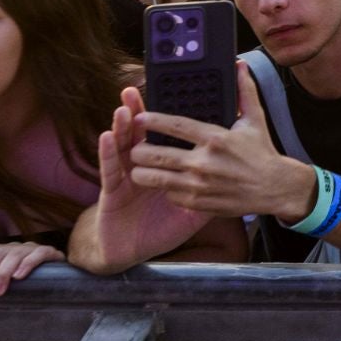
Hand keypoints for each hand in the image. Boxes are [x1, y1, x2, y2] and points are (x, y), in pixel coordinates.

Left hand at [0, 242, 62, 296]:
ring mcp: (33, 249)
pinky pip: (39, 254)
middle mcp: (16, 247)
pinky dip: (28, 264)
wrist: (59, 275)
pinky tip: (20, 276)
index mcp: (3, 250)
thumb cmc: (25, 278)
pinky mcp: (51, 253)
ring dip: (3, 273)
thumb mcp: (2, 273)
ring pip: (14, 254)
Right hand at [81, 91, 214, 271]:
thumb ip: (211, 190)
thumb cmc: (162, 228)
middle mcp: (142, 166)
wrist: (131, 251)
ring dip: (122, 125)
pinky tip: (107, 136)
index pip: (165, 135)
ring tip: (124, 106)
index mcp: (165, 166)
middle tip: (136, 89)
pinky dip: (107, 152)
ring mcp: (123, 176)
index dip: (163, 116)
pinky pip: (108, 169)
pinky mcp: (110, 191)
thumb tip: (232, 176)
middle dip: (138, 112)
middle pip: (140, 134)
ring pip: (123, 145)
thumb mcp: (194, 210)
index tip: (166, 91)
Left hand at [127, 62, 308, 219]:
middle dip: (139, 149)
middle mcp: (204, 161)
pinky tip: (165, 183)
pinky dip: (165, 189)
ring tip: (139, 166)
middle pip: (157, 154)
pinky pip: (169, 195)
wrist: (274, 188)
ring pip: (156, 178)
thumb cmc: (262, 152)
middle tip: (136, 146)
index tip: (139, 117)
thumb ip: (244, 91)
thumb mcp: (255, 119)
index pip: (176, 126)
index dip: (153, 121)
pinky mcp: (198, 202)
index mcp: (215, 138)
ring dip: (143, 172)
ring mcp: (199, 184)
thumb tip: (239, 66)